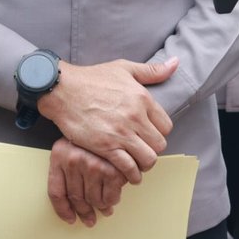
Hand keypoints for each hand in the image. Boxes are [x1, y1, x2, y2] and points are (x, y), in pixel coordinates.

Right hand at [36, 57, 176, 181]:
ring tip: (136, 164)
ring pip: (148, 159)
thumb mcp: (124, 68)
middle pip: (159, 145)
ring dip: (144, 164)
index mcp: (143, 98)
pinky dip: (130, 174)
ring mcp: (121, 133)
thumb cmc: (92, 78)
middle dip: (153, 150)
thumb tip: (176, 63)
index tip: (149, 135)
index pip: (166, 126)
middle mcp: (135, 117)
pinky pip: (128, 168)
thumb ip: (152, 70)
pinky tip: (126, 173)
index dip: (159, 133)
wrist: (63, 89)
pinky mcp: (106, 147)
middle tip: (142, 150)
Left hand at [46, 138, 128, 226]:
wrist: (110, 119)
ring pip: (94, 201)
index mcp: (59, 155)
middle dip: (84, 211)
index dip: (62, 210)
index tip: (70, 218)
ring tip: (104, 203)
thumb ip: (67, 169)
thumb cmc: (92, 135)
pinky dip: (112, 200)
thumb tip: (74, 205)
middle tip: (89, 217)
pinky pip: (110, 198)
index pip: (56, 192)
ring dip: (100, 205)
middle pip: (76, 198)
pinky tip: (113, 194)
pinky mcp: (112, 171)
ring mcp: (93, 166)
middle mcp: (74, 160)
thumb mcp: (72, 145)